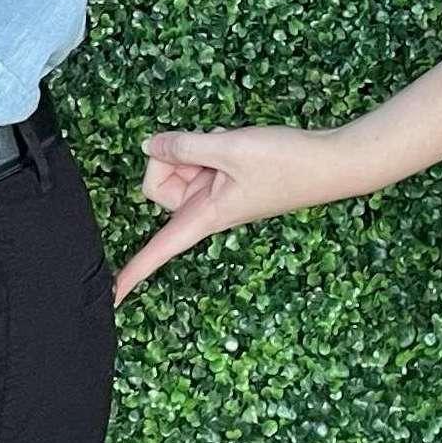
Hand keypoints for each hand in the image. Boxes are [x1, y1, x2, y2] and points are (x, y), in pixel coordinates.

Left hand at [112, 122, 371, 303]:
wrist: (334, 163)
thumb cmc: (287, 162)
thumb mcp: (230, 147)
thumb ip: (184, 146)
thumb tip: (150, 146)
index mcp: (204, 217)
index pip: (157, 252)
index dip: (131, 275)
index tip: (108, 298)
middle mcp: (206, 211)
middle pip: (160, 188)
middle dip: (174, 160)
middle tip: (208, 151)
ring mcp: (217, 196)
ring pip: (180, 170)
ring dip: (197, 151)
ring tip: (228, 148)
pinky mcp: (229, 182)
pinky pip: (201, 161)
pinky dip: (210, 147)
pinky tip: (233, 144)